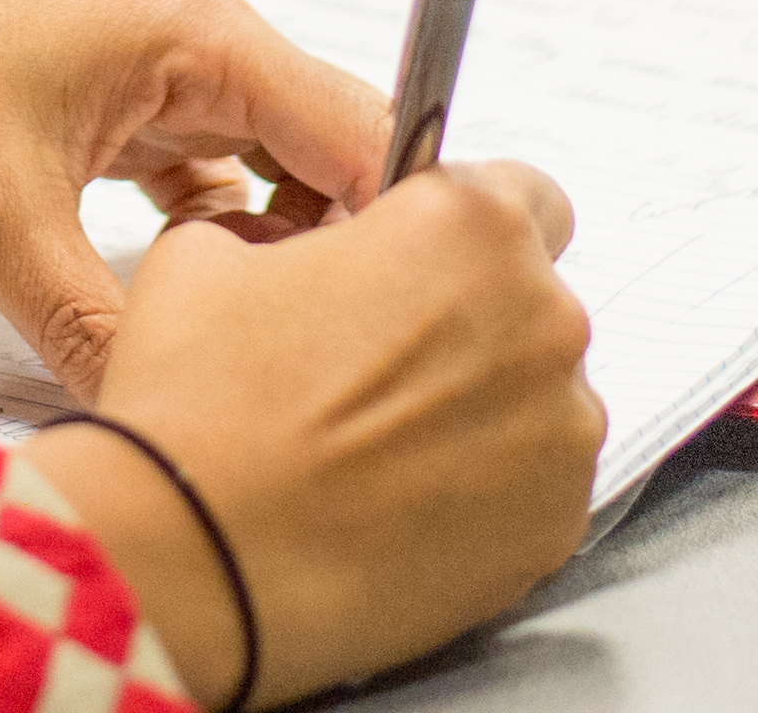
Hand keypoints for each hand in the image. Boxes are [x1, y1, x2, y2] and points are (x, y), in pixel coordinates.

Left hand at [0, 0, 386, 393]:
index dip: (396, 238)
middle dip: (335, 259)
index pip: (366, 137)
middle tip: (315, 361)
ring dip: (269, 259)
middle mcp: (206, 48)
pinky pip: (211, 189)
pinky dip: (212, 248)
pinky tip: (182, 308)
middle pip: (334, 163)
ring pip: (274, 182)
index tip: (397, 336)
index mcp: (208, 39)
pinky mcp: (125, 117)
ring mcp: (167, 81)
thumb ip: (96, 330)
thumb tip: (161, 418)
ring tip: (244, 341)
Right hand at [32, 160, 602, 704]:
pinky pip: (537, 487)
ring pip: (539, 399)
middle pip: (533, 302)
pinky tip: (401, 504)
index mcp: (471, 226)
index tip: (424, 267)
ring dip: (483, 409)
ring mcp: (560, 431)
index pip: (524, 197)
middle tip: (380, 367)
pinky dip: (488, 492)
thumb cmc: (203, 406)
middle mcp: (542, 319)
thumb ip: (284, 228)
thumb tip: (288, 244)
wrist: (196, 560)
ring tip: (381, 448)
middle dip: (471, 323)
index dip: (463, 233)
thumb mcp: (208, 252)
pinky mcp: (556, 527)